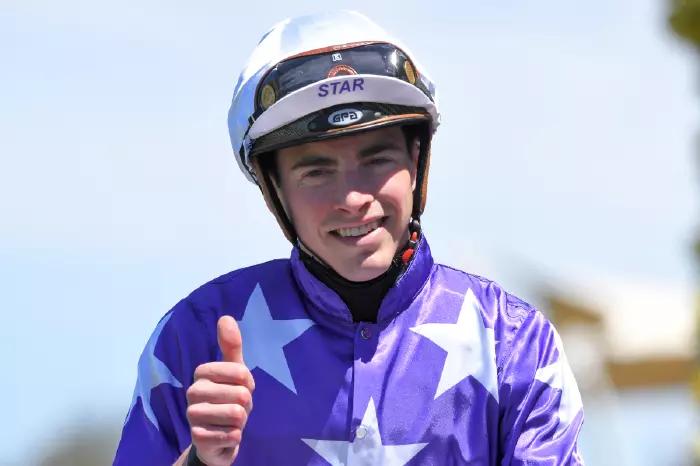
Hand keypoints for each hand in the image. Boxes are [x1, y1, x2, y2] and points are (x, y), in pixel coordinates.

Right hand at [185, 316, 254, 465]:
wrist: (217, 437)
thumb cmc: (228, 399)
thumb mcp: (235, 371)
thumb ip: (231, 346)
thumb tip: (225, 317)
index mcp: (202, 373)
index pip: (240, 372)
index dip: (248, 382)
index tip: (242, 386)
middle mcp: (193, 392)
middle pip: (240, 394)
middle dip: (246, 404)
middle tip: (237, 406)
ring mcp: (192, 415)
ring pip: (236, 414)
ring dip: (241, 421)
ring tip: (232, 420)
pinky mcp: (197, 438)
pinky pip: (232, 435)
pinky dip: (235, 436)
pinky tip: (226, 435)